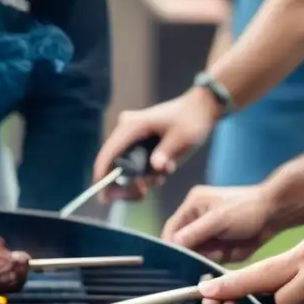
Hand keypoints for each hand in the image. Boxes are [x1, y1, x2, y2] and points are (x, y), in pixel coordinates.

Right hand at [93, 87, 221, 202]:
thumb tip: (156, 167)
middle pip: (113, 163)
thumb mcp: (182, 137)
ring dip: (139, 179)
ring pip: (123, 166)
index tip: (102, 195)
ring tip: (160, 179)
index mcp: (132, 126)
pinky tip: (163, 171)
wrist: (201, 108)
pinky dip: (145, 173)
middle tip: (140, 195)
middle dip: (125, 184)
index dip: (102, 175)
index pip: (109, 153)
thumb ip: (166, 153)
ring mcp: (130, 136)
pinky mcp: (137, 143)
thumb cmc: (192, 119)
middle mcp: (126, 130)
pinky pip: (133, 164)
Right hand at [161, 184, 277, 263]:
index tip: (169, 262)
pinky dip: (208, 266)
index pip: (170, 230)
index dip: (168, 246)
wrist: (275, 214)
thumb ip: (195, 232)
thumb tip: (172, 244)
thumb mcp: (219, 218)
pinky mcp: (216, 248)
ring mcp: (205, 236)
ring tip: (207, 266)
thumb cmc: (247, 209)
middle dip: (183, 257)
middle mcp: (194, 221)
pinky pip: (205, 261)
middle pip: (179, 245)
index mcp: (191, 207)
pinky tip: (213, 268)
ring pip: (192, 255)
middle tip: (188, 269)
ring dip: (197, 263)